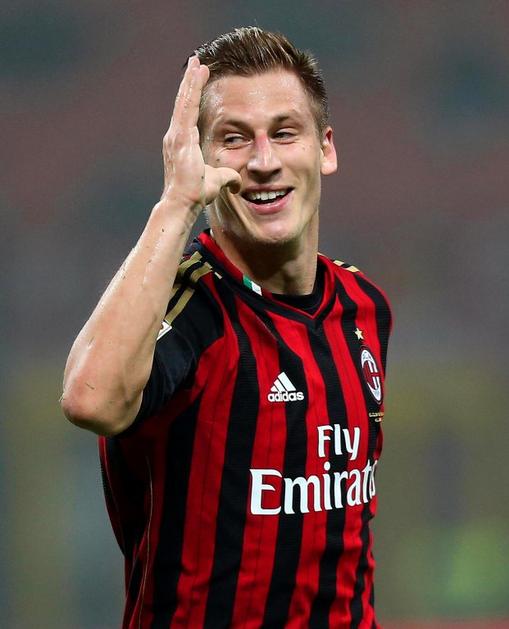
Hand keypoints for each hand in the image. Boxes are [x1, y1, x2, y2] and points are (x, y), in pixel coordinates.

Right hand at [161, 56, 240, 211]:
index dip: (193, 96)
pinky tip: (197, 75)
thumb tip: (239, 183)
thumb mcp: (217, 180)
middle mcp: (175, 136)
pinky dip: (191, 90)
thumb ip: (228, 177)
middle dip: (190, 82)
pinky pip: (186, 108)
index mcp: (182, 143)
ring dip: (191, 81)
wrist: (183, 203)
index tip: (199, 80)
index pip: (188, 114)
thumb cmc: (196, 194)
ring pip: (184, 101)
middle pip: (183, 103)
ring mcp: (175, 136)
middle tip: (196, 62)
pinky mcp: (179, 137)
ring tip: (197, 62)